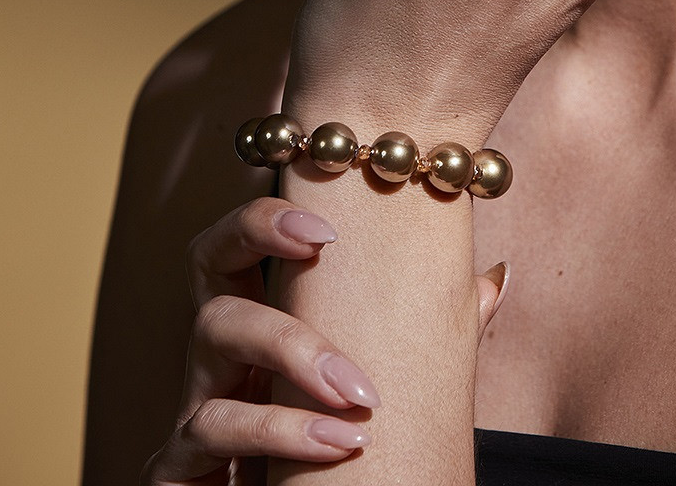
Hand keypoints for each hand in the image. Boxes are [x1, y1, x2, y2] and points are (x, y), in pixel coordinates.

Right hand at [142, 197, 508, 484]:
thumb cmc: (335, 451)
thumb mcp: (382, 381)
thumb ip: (431, 329)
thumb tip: (496, 276)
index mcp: (265, 318)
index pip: (248, 238)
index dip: (271, 214)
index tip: (329, 224)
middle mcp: (222, 351)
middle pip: (208, 260)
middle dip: (255, 233)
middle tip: (322, 244)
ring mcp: (196, 403)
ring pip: (213, 332)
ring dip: (292, 347)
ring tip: (361, 392)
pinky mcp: (180, 468)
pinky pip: (208, 431)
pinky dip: (276, 431)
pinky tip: (339, 444)